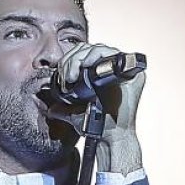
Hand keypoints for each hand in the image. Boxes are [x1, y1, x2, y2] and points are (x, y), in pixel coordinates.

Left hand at [59, 42, 144, 173]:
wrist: (110, 136)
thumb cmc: (98, 125)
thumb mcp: (75, 114)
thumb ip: (64, 108)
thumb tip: (52, 109)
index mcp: (101, 75)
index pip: (84, 54)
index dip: (70, 59)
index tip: (62, 75)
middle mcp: (113, 70)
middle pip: (89, 49)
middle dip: (72, 59)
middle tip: (66, 77)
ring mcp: (123, 70)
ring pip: (98, 49)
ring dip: (80, 58)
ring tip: (71, 76)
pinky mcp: (132, 72)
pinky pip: (113, 54)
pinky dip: (96, 56)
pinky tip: (85, 67)